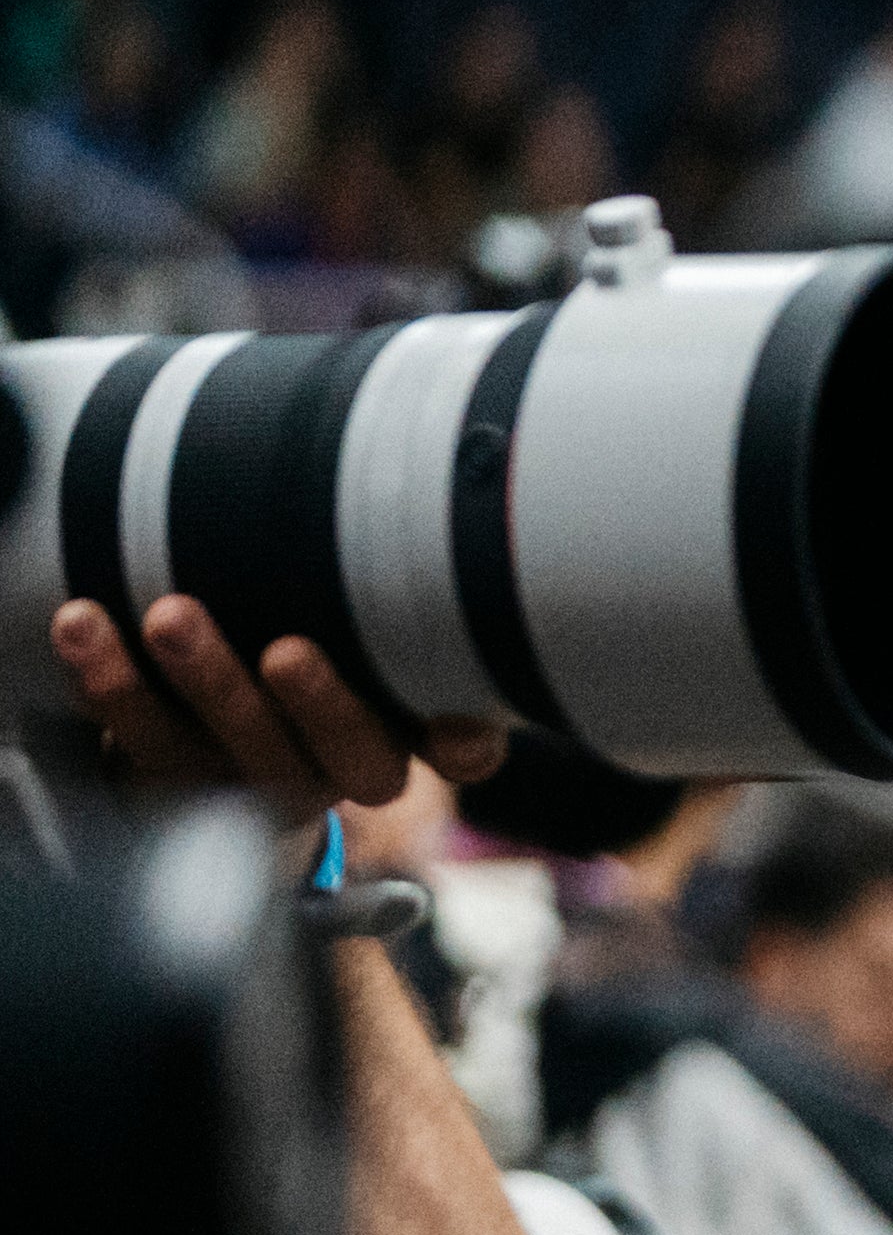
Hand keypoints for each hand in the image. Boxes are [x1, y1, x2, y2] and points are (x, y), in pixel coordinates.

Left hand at [50, 596, 508, 814]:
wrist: (208, 749)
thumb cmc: (303, 647)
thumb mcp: (357, 616)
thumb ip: (380, 576)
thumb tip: (407, 460)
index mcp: (406, 730)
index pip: (464, 751)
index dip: (464, 745)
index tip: (453, 726)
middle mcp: (340, 765)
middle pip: (349, 756)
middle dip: (319, 705)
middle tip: (287, 653)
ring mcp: (255, 774)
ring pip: (238, 748)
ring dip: (206, 682)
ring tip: (169, 617)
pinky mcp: (171, 772)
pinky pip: (137, 736)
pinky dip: (110, 681)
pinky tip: (85, 624)